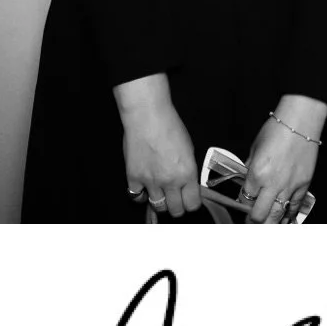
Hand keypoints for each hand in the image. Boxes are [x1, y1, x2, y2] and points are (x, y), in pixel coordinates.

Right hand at [116, 79, 202, 218]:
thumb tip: (188, 184)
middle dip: (177, 206)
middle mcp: (170, 181)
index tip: (189, 199)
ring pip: (158, 207)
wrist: (147, 115)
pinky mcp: (133, 177)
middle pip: (175, 210)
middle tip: (175, 198)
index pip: (192, 204)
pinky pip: (136, 197)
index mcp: (187, 173)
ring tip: (160, 193)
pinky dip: (140, 195)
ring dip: (160, 202)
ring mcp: (150, 181)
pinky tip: (143, 187)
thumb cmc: (170, 125)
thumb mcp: (189, 148)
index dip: (191, 203)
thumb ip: (188, 170)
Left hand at [242, 99, 325, 223]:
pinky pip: (294, 208)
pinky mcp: (303, 186)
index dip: (241, 205)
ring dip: (269, 224)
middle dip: (252, 222)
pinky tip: (284, 221)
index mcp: (256, 173)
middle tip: (250, 222)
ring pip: (277, 217)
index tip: (241, 207)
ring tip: (265, 225)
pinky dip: (288, 216)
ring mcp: (289, 187)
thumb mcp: (255, 148)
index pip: (244, 200)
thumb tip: (246, 182)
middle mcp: (272, 184)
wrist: (300, 121)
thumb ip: (250, 168)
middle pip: (259, 215)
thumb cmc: (277, 129)